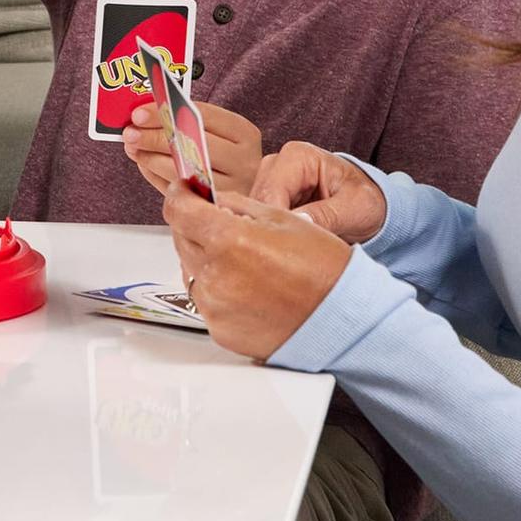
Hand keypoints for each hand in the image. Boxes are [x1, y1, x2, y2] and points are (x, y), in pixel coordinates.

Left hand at [124, 99, 261, 200]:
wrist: (251, 196)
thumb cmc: (227, 154)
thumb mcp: (217, 132)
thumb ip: (186, 120)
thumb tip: (143, 115)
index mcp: (244, 133)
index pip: (201, 116)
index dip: (165, 113)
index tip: (139, 113)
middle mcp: (243, 161)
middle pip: (192, 144)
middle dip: (154, 137)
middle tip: (131, 133)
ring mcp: (231, 188)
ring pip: (182, 171)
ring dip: (150, 158)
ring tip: (134, 148)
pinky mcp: (214, 208)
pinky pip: (178, 192)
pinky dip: (155, 176)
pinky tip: (145, 164)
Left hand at [159, 186, 354, 363]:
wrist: (342, 318)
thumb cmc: (323, 267)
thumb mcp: (281, 218)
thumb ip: (236, 204)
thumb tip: (208, 198)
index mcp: (230, 239)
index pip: (179, 210)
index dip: (179, 194)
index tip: (184, 190)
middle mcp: (216, 275)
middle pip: (181, 239)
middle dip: (195, 227)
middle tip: (221, 225)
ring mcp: (215, 306)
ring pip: (191, 271)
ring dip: (207, 259)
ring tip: (244, 261)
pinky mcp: (220, 330)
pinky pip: (206, 301)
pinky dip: (218, 289)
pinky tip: (248, 287)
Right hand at [251, 141, 389, 244]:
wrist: (368, 204)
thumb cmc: (364, 201)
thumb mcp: (353, 209)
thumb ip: (325, 215)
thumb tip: (297, 224)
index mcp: (297, 156)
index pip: (271, 192)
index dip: (275, 223)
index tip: (287, 250)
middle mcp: (275, 164)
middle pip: (256, 203)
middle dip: (270, 230)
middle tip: (290, 257)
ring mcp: (268, 181)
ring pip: (252, 214)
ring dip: (269, 234)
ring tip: (291, 255)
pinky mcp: (267, 200)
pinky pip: (257, 220)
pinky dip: (269, 236)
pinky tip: (285, 251)